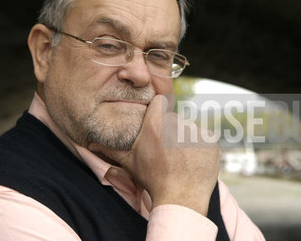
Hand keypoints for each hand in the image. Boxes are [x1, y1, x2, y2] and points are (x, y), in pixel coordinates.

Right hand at [89, 94, 220, 215]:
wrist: (181, 199)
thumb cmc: (153, 179)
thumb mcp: (130, 162)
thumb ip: (110, 148)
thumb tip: (89, 141)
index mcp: (157, 124)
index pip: (160, 101)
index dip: (159, 110)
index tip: (158, 121)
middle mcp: (177, 124)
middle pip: (174, 118)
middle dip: (171, 130)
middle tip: (168, 150)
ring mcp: (196, 132)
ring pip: (189, 129)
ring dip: (186, 140)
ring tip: (180, 159)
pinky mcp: (211, 141)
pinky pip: (204, 138)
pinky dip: (200, 148)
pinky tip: (192, 161)